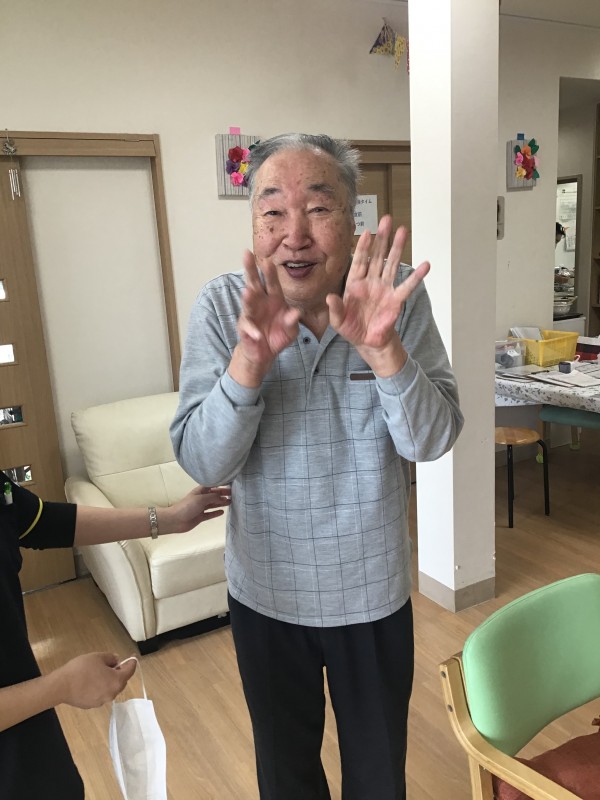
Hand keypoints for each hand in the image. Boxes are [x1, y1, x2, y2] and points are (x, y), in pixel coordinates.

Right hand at [55, 652, 136, 708]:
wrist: (61, 686)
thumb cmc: (81, 669)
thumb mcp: (98, 657)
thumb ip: (111, 658)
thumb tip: (116, 661)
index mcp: (117, 681)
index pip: (130, 671)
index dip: (132, 662)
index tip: (132, 657)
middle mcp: (112, 694)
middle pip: (121, 681)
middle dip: (119, 672)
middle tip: (112, 663)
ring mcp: (102, 701)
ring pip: (111, 689)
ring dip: (109, 680)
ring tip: (99, 672)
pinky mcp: (92, 705)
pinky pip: (101, 694)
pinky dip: (100, 687)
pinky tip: (90, 681)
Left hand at [162, 485, 230, 532]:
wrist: (176, 520)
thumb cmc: (188, 506)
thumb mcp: (201, 499)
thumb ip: (213, 497)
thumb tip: (223, 497)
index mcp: (200, 491)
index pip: (212, 486)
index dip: (220, 485)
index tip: (230, 485)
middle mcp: (201, 498)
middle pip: (214, 495)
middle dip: (222, 494)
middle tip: (233, 495)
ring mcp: (201, 508)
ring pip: (213, 504)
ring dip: (221, 503)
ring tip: (231, 502)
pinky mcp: (200, 517)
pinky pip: (210, 514)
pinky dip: (216, 513)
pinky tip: (222, 512)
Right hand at [230, 250, 299, 385]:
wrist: (266, 352)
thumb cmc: (278, 335)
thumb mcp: (291, 330)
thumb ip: (292, 321)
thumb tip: (296, 313)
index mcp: (274, 299)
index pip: (272, 283)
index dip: (270, 273)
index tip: (269, 261)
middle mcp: (260, 303)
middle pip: (254, 284)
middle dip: (250, 270)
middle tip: (246, 254)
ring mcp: (251, 314)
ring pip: (248, 304)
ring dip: (248, 299)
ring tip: (247, 292)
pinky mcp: (245, 329)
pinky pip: (249, 328)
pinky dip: (253, 331)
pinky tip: (258, 334)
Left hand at [326, 215, 429, 375]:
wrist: (368, 342)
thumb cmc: (352, 328)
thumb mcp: (338, 321)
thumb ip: (335, 308)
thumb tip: (330, 297)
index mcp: (354, 284)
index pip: (358, 261)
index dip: (362, 247)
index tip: (367, 232)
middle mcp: (371, 282)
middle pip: (377, 256)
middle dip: (382, 238)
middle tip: (387, 219)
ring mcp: (384, 289)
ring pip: (391, 264)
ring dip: (397, 248)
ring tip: (403, 230)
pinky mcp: (396, 300)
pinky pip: (407, 287)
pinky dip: (416, 277)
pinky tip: (425, 265)